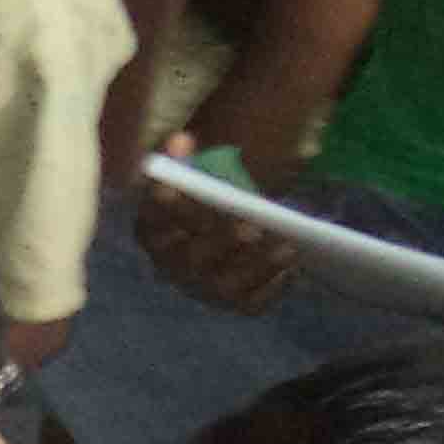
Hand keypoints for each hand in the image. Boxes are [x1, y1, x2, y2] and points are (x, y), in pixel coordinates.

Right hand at [136, 131, 302, 313]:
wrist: (229, 229)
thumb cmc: (211, 197)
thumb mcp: (196, 172)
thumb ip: (186, 158)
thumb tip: (180, 141)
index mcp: (155, 232)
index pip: (152, 220)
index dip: (161, 205)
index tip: (173, 189)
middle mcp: (172, 267)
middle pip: (191, 259)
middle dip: (221, 243)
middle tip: (250, 227)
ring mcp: (203, 288)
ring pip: (225, 286)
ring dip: (256, 268)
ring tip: (286, 246)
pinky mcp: (234, 301)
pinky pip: (252, 303)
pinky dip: (272, 288)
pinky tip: (291, 267)